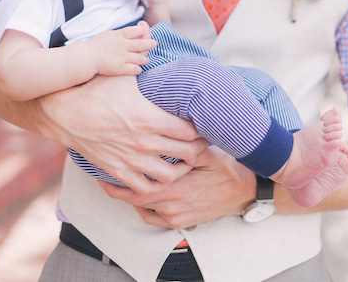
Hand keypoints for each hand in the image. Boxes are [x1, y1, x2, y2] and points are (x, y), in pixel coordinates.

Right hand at [39, 74, 208, 191]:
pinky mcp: (117, 171)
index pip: (191, 131)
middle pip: (187, 155)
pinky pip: (144, 189)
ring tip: (184, 162)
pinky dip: (155, 186)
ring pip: (170, 177)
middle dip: (199, 150)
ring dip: (181, 170)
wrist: (64, 112)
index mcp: (150, 118)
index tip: (205, 126)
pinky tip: (157, 174)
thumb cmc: (97, 90)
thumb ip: (148, 71)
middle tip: (202, 144)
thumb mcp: (126, 76)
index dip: (203, 130)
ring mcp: (130, 160)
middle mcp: (144, 142)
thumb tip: (162, 50)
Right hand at [88, 20, 153, 75]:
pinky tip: (139, 69)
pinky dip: (138, 69)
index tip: (144, 30)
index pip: (134, 31)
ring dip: (145, 59)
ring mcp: (122, 57)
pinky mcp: (120, 68)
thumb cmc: (95, 45)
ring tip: (146, 60)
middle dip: (149, 44)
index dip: (142, 30)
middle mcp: (122, 45)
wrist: (87, 57)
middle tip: (154, 43)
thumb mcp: (108, 35)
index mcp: (118, 35)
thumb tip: (131, 33)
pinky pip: (134, 69)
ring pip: (140, 58)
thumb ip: (120, 34)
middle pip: (141, 44)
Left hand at [99, 145, 256, 228]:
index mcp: (179, 188)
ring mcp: (175, 216)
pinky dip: (141, 206)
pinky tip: (137, 195)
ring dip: (128, 195)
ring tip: (116, 181)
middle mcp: (173, 205)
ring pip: (142, 207)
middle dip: (118, 187)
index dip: (122, 177)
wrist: (244, 193)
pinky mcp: (179, 221)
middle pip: (136, 198)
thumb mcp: (210, 152)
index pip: (141, 185)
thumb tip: (176, 127)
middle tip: (103, 174)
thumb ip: (190, 145)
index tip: (108, 164)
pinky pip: (152, 217)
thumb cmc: (228, 170)